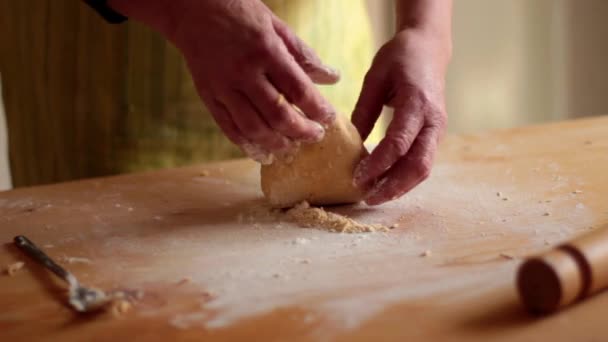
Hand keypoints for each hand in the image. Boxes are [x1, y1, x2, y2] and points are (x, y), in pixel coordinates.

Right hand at [109, 0, 339, 162]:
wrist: (192, 10)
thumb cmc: (240, 14)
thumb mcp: (277, 26)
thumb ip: (304, 55)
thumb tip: (332, 78)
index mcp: (266, 51)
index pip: (298, 90)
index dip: (318, 109)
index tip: (330, 118)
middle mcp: (244, 72)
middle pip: (278, 115)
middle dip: (301, 132)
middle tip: (316, 136)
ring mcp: (223, 87)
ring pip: (253, 128)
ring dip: (277, 144)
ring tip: (292, 147)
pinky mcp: (209, 97)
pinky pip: (229, 129)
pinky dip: (248, 145)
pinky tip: (263, 152)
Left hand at [352, 30, 448, 204]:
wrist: (429, 49)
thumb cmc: (400, 58)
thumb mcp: (375, 79)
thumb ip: (363, 111)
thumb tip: (347, 145)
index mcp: (418, 103)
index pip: (399, 143)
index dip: (378, 164)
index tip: (357, 177)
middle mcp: (433, 121)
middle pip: (419, 165)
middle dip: (393, 186)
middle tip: (367, 198)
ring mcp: (437, 130)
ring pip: (424, 169)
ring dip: (400, 187)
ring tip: (374, 196)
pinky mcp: (434, 136)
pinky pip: (422, 162)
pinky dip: (405, 177)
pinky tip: (385, 183)